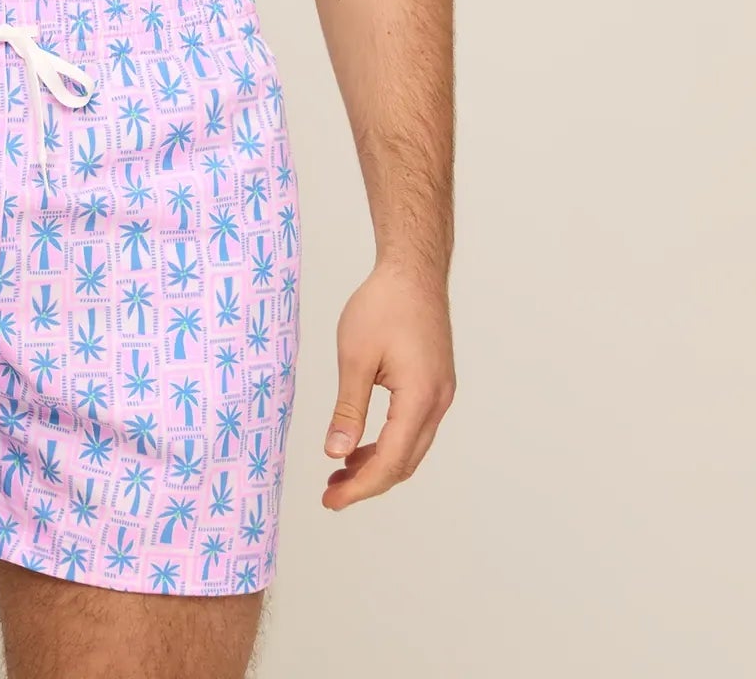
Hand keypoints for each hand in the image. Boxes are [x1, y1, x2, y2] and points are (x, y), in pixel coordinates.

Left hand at [322, 261, 455, 508]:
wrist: (413, 270)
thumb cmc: (382, 305)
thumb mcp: (355, 356)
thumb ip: (348, 409)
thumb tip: (335, 453)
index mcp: (420, 398)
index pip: (391, 461)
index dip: (360, 487)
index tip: (331, 500)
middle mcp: (438, 402)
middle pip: (405, 462)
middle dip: (368, 483)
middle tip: (331, 494)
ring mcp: (440, 394)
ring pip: (411, 448)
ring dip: (378, 465)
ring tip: (340, 473)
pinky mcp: (435, 385)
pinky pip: (413, 429)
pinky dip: (388, 444)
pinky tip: (361, 445)